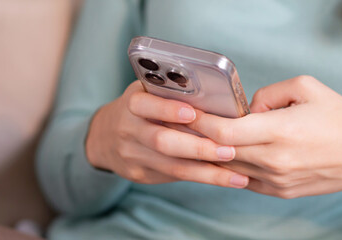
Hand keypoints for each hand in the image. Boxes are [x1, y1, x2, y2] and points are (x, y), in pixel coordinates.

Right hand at [85, 81, 248, 187]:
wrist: (104, 137)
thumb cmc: (142, 109)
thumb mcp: (148, 94)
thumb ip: (172, 95)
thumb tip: (216, 100)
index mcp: (132, 103)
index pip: (145, 105)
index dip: (168, 109)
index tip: (192, 113)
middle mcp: (129, 129)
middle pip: (163, 141)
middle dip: (199, 147)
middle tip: (229, 151)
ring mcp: (132, 155)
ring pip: (173, 166)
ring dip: (208, 172)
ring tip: (238, 175)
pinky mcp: (140, 175)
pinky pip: (174, 177)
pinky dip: (203, 178)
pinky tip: (226, 179)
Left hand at [187, 75, 341, 198]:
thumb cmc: (341, 118)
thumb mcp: (306, 87)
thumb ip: (268, 94)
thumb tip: (246, 108)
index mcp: (279, 132)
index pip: (221, 133)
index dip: (199, 122)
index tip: (187, 112)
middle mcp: (274, 161)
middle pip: (219, 152)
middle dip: (199, 136)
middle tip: (186, 122)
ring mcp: (275, 181)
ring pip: (228, 168)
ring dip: (213, 153)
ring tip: (206, 137)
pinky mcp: (279, 192)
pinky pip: (244, 179)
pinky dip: (233, 166)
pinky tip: (230, 153)